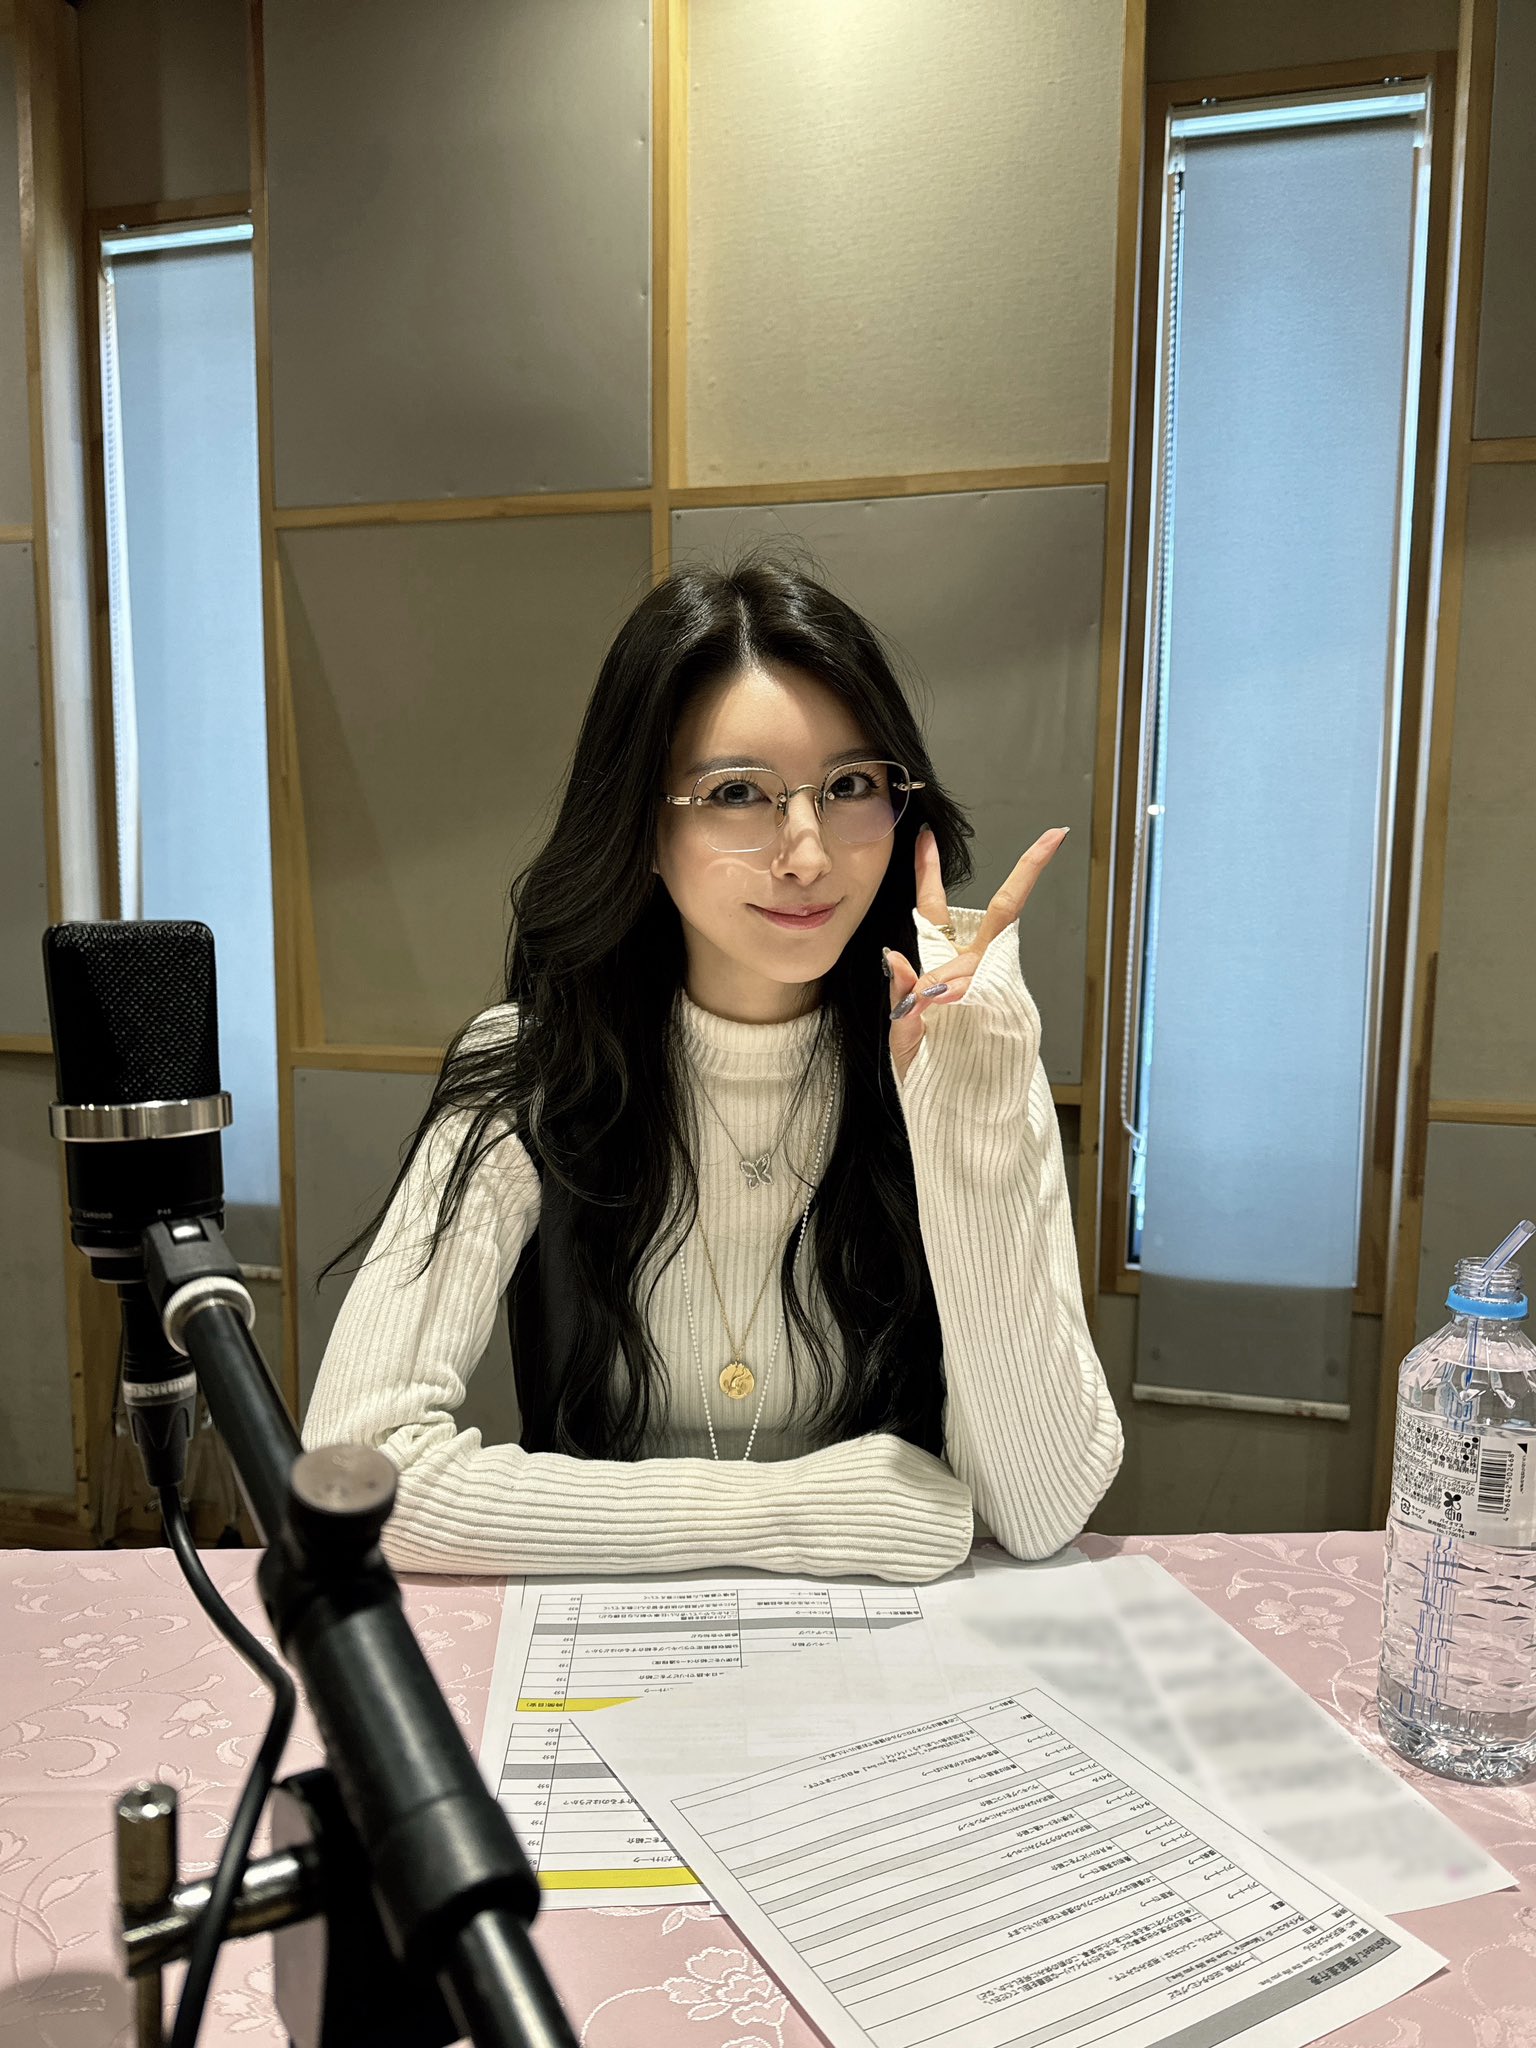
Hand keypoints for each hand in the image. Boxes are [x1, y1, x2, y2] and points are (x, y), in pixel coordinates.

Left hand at [886, 824, 1067, 1083]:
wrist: (956, 1116)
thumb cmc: (927, 1074)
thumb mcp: (902, 1036)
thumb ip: (900, 998)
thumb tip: (894, 956)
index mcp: (943, 968)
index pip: (934, 908)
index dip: (929, 870)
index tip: (926, 834)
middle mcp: (973, 971)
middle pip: (998, 915)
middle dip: (1025, 877)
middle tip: (1047, 840)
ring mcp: (992, 989)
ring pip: (972, 964)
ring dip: (945, 989)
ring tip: (930, 1019)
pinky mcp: (1006, 1009)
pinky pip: (978, 992)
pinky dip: (955, 1002)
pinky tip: (944, 1016)